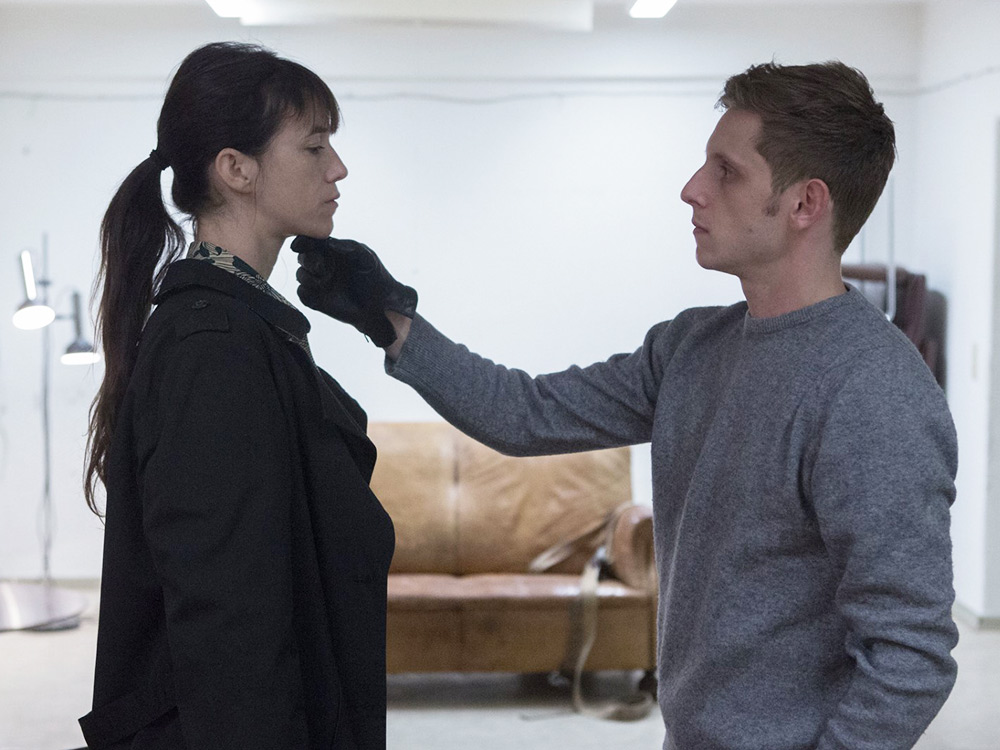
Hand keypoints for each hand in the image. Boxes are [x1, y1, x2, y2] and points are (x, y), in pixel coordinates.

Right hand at [292, 236, 416, 347]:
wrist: (379, 305)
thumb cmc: (375, 277)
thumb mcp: (365, 257)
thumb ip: (348, 247)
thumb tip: (328, 242)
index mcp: (332, 250)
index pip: (312, 242)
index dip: (303, 242)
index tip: (299, 245)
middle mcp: (323, 265)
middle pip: (303, 257)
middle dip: (308, 260)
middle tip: (321, 268)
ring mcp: (318, 282)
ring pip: (300, 275)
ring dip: (308, 277)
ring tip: (325, 281)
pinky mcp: (316, 299)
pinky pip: (302, 293)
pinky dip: (306, 292)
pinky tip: (320, 294)